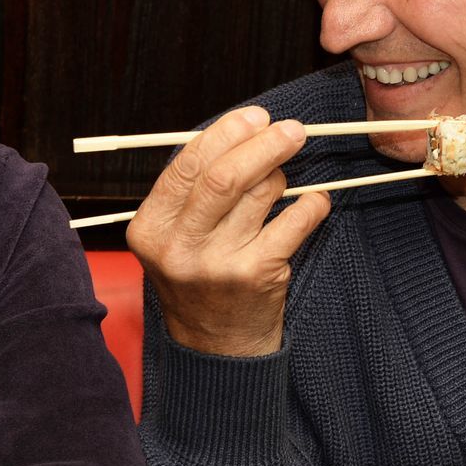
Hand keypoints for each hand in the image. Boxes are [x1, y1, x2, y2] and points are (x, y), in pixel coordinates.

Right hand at [127, 105, 330, 355]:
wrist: (216, 347)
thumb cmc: (200, 279)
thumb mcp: (176, 237)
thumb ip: (195, 189)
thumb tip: (242, 130)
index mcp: (151, 229)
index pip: (187, 165)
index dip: (225, 133)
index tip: (255, 118)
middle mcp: (179, 247)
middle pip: (224, 176)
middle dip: (264, 143)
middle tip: (292, 130)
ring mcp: (218, 263)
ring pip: (262, 192)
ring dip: (282, 177)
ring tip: (281, 185)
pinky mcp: (257, 275)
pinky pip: (296, 219)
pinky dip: (313, 203)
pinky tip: (314, 203)